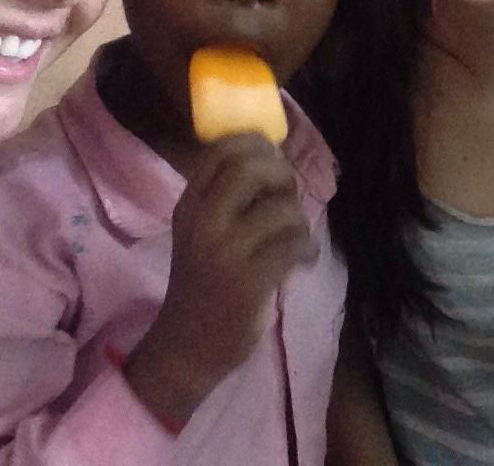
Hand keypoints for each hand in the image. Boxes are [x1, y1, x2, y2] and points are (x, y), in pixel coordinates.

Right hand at [126, 133, 311, 423]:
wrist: (186, 348)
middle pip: (253, 167)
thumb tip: (276, 160)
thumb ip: (229, 198)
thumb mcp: (201, 233)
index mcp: (189, 206)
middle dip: (282, 175)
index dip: (257, 145)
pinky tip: (302, 261)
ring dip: (299, 221)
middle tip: (287, 197)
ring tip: (295, 239)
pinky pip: (294, 243)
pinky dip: (307, 249)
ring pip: (282, 208)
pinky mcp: (249, 280)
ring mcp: (225, 251)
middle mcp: (202, 222)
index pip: (222, 150)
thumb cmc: (202, 286)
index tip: (272, 160)